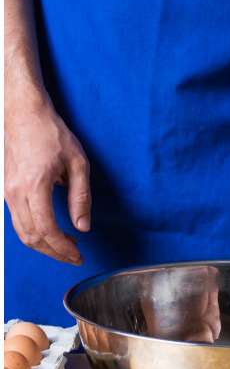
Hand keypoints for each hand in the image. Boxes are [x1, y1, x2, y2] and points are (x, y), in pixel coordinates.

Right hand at [4, 97, 89, 264]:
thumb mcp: (78, 164)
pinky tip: (52, 231)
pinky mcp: (5, 187)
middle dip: (54, 252)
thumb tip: (82, 227)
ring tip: (66, 247)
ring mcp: (6, 190)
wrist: (22, 112)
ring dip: (44, 244)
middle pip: (31, 236)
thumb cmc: (51, 134)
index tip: (78, 255)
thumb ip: (81, 198)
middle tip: (75, 256)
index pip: (46, 229)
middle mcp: (15, 191)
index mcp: (34, 185)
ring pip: (21, 230)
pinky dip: (34, 232)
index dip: (62, 248)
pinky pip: (17, 219)